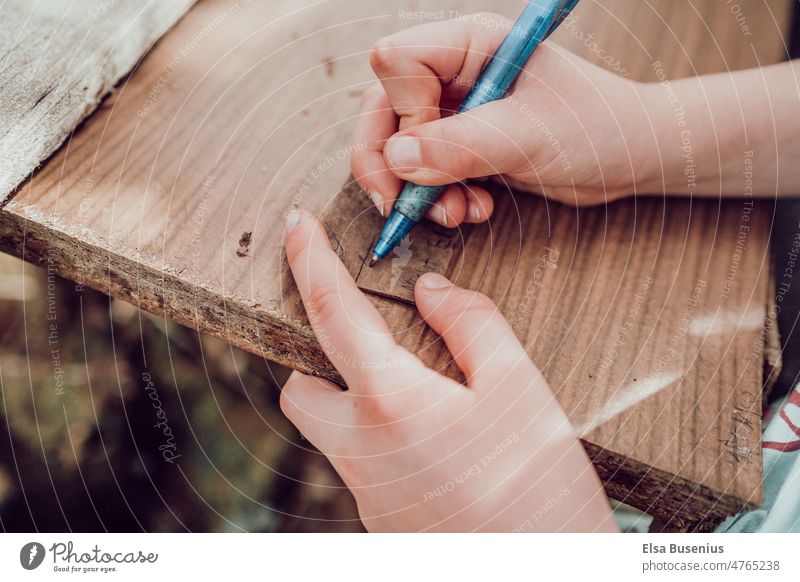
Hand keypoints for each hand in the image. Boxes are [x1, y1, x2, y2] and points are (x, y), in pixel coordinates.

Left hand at [281, 208, 616, 531]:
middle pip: (301, 390)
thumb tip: (430, 292)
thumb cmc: (539, 485)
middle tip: (364, 338)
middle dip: (315, 357)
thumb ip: (470, 324)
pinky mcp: (381, 520)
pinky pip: (362, 464)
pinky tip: (437, 443)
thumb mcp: (518, 387)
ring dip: (351, 399)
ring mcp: (367, 492)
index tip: (296, 227)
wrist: (544, 575)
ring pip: (330, 431)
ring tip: (415, 390)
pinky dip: (381, 437)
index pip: (332, 313)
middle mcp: (361, 448)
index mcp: (391, 401)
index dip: (311, 262)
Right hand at [351, 13, 654, 223]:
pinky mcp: (462, 146)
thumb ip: (462, 145)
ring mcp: (456, 112)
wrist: (628, 158)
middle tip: (397, 206)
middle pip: (382, 108)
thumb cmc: (595, 128)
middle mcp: (454, 74)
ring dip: (416, 191)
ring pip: (397, 148)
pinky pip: (424, 174)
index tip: (434, 148)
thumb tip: (396, 158)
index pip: (398, 62)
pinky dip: (438, 200)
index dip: (405, 111)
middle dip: (387, 164)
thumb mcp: (529, 136)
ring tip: (457, 214)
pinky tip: (474, 211)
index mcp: (469, 45)